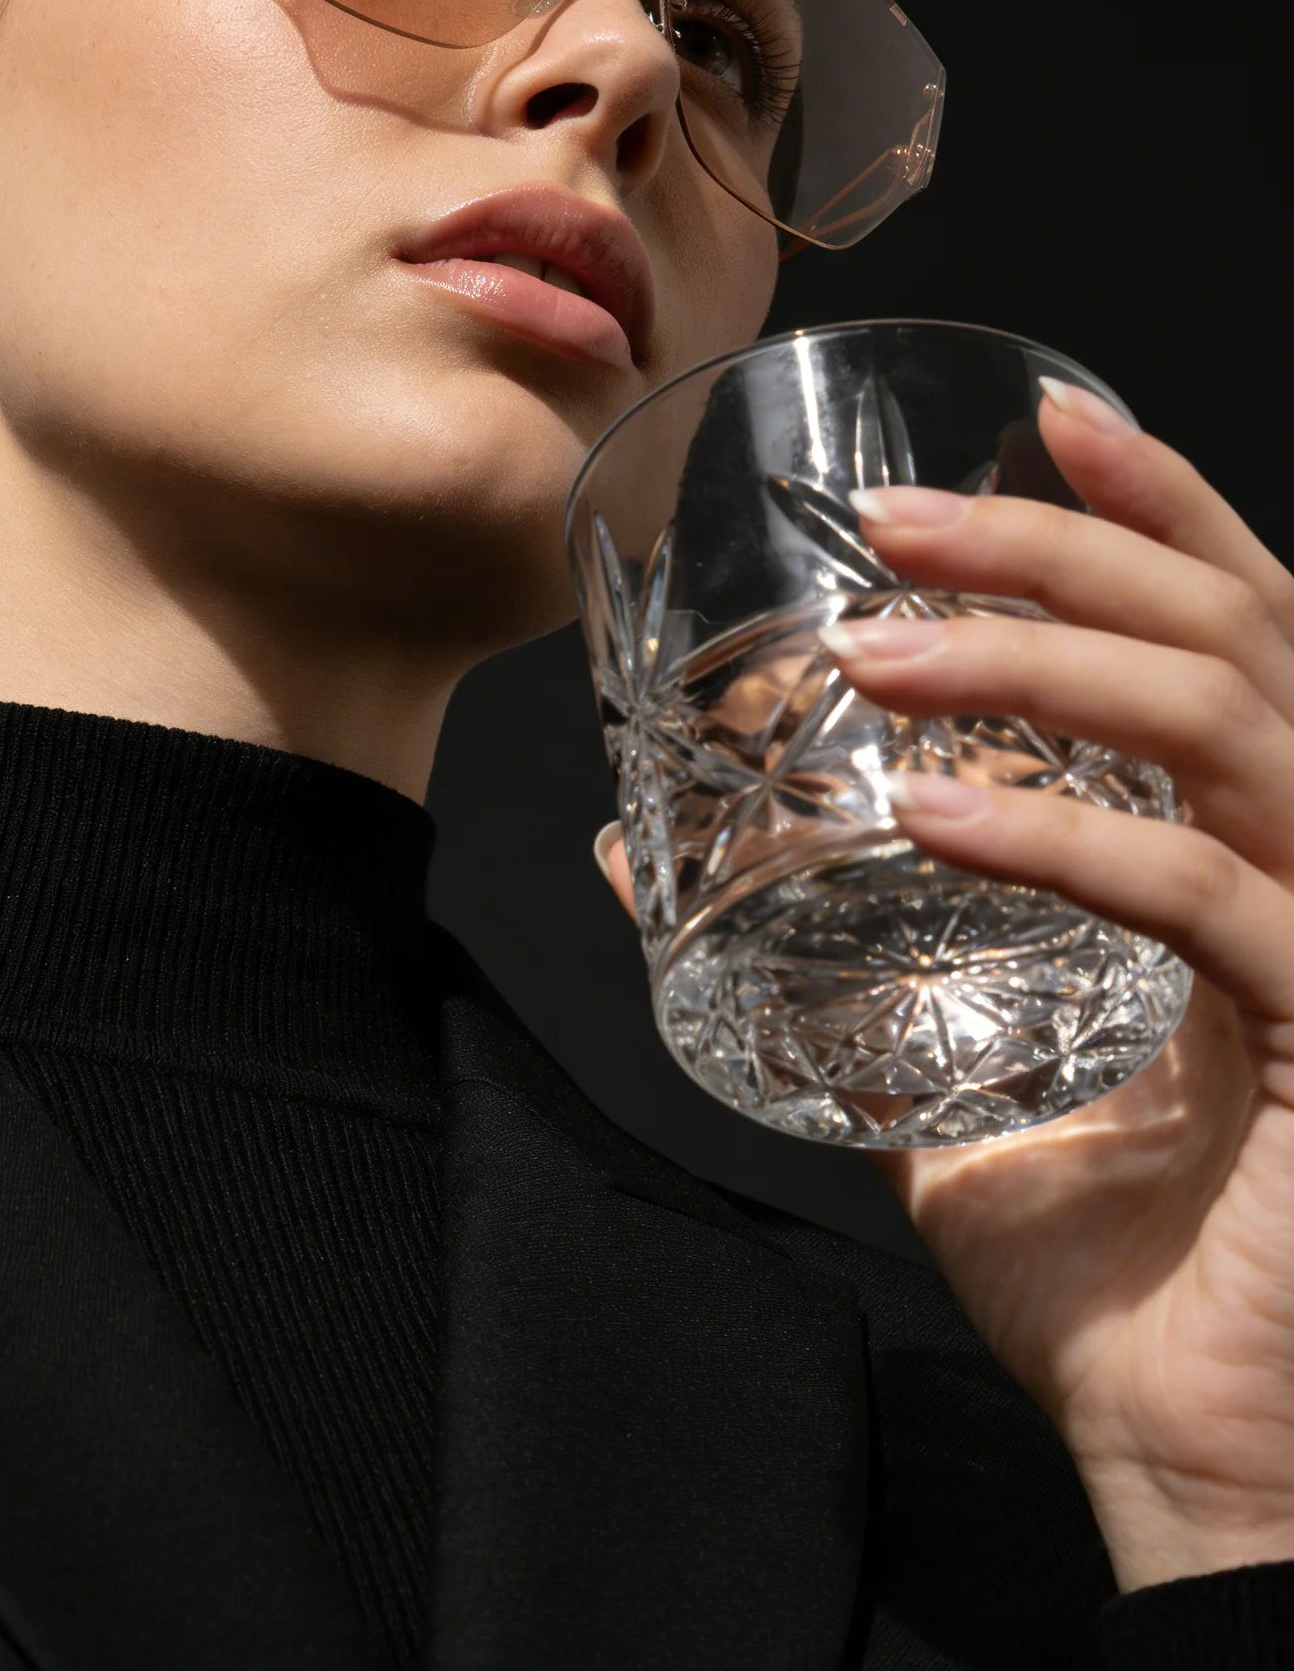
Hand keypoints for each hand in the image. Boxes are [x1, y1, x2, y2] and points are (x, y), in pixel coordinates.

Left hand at [596, 380, 1293, 1589]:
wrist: (1195, 1458)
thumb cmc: (1111, 1278)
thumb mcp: (950, 1076)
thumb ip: (834, 967)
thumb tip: (647, 866)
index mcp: (1255, 863)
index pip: (1237, 642)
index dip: (1161, 517)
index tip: (1045, 423)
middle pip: (1239, 644)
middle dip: (1072, 558)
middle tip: (906, 523)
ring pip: (1242, 728)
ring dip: (1049, 664)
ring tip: (881, 649)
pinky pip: (1213, 899)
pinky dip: (1068, 837)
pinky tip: (933, 811)